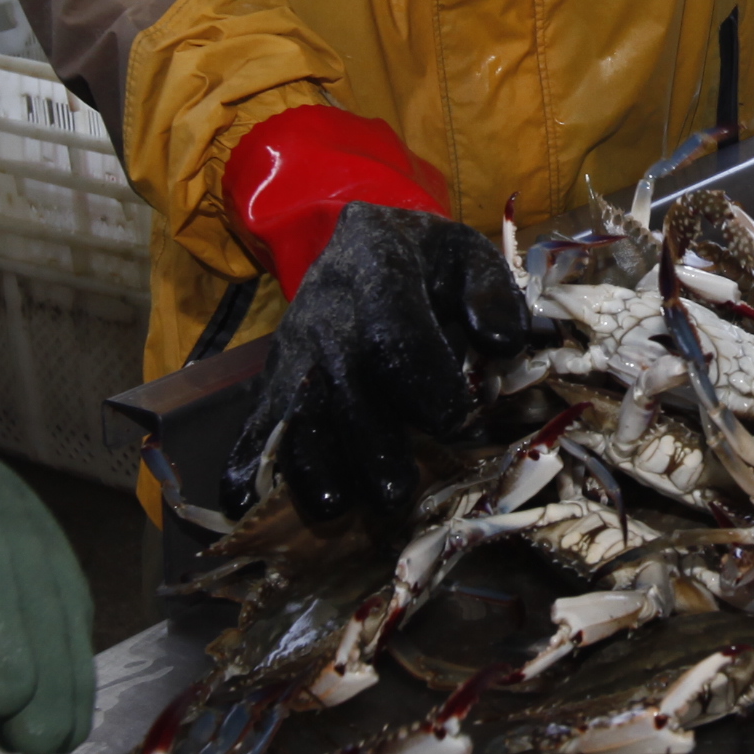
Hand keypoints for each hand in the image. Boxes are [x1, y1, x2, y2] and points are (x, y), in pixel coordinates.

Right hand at [233, 203, 535, 521]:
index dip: (421, 377)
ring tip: (335, 504)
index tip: (455, 419)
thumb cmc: (427, 263)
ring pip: (295, 412)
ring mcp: (294, 352)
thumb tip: (505, 342)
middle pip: (341, 382)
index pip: (394, 327)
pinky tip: (249, 507)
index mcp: (379, 269)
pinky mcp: (272, 384)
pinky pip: (254, 426)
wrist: (359, 246)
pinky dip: (248, 467)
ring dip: (311, 462)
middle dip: (366, 442)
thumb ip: (493, 294)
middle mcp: (327, 313)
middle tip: (395, 493)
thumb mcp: (469, 256)